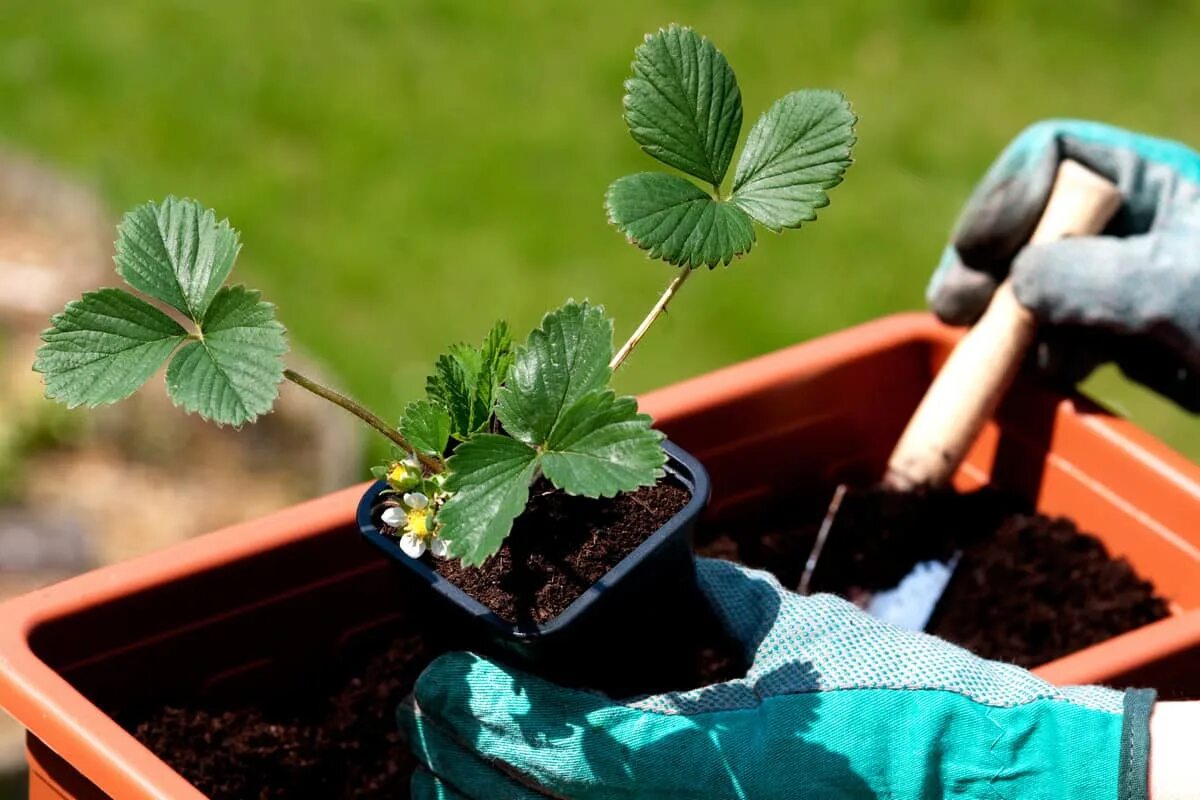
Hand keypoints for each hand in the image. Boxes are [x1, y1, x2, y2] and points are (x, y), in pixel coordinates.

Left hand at [399, 558, 1152, 798]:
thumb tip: (685, 576)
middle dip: (458, 758)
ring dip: (487, 792)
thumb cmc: (914, 709)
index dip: (474, 712)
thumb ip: (728, 603)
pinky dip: (551, 799)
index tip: (433, 677)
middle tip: (429, 710)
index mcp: (694, 759)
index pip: (548, 743)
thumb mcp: (804, 637)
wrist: (997, 793)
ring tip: (456, 756)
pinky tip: (534, 780)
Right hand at [927, 120, 1199, 410]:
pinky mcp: (1126, 338)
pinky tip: (1042, 375)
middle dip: (986, 264)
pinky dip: (1035, 353)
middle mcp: (1132, 225)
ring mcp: (1125, 283)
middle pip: (1027, 221)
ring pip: (1032, 283)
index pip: (1051, 155)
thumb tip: (1011, 283)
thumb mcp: (1176, 289)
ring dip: (1004, 317)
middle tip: (954, 310)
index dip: (1004, 196)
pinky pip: (1055, 333)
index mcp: (1155, 182)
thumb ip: (1085, 276)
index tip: (983, 254)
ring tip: (998, 354)